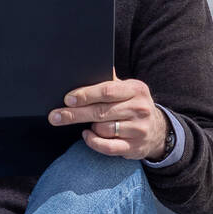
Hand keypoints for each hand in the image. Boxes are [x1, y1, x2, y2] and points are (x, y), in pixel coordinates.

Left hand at [49, 76, 166, 160]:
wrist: (157, 129)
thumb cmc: (132, 105)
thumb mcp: (127, 89)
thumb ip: (109, 80)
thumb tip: (85, 66)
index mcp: (136, 89)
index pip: (107, 91)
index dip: (85, 95)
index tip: (67, 99)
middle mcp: (140, 108)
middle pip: (101, 112)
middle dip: (75, 114)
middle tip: (55, 116)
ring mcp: (138, 129)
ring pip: (103, 129)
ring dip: (89, 127)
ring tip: (86, 123)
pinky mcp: (134, 147)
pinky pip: (107, 147)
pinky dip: (93, 142)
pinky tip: (87, 135)